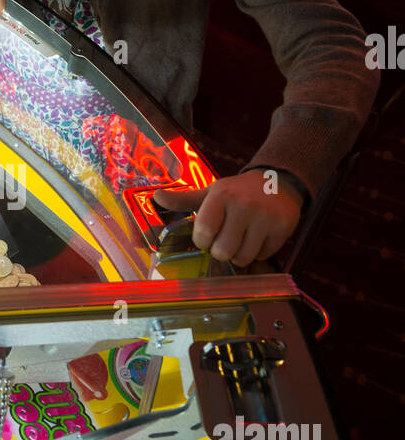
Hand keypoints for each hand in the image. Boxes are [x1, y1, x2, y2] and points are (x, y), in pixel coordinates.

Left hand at [153, 169, 303, 266]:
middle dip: (221, 251)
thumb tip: (156, 197)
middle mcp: (244, 205)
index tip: (208, 235)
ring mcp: (265, 217)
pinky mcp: (282, 228)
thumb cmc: (237, 192)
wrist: (278, 181)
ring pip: (243, 258)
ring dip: (239, 254)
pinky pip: (262, 256)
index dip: (203, 241)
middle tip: (226, 238)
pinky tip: (259, 236)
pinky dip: (258, 252)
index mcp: (221, 196)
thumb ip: (183, 200)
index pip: (204, 233)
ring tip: (242, 238)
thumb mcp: (211, 193)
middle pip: (223, 251)